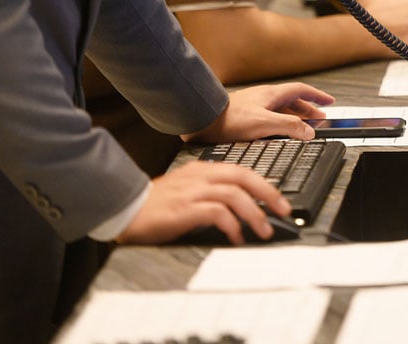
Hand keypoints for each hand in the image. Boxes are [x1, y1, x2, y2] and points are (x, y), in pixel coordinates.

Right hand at [116, 161, 290, 244]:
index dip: (265, 185)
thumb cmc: (155, 204)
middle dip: (269, 194)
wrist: (124, 209)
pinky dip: (232, 225)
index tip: (280, 201)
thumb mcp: (187, 190)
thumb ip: (211, 192)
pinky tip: (237, 238)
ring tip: (264, 230)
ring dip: (254, 213)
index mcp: (202, 170)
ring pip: (234, 195)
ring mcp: (192, 191)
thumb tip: (243, 207)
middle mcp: (200, 176)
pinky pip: (217, 213)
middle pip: (244, 177)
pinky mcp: (184, 208)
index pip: (242, 171)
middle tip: (284, 212)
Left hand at [182, 83, 334, 143]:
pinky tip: (277, 132)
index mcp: (271, 94)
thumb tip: (310, 131)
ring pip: (281, 108)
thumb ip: (289, 126)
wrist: (202, 121)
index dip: (317, 96)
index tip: (329, 102)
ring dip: (295, 116)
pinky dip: (280, 122)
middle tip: (319, 118)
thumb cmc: (230, 120)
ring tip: (303, 127)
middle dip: (308, 109)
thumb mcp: (265, 123)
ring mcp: (254, 105)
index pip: (301, 90)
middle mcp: (263, 97)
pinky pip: (270, 116)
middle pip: (292, 100)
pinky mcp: (244, 116)